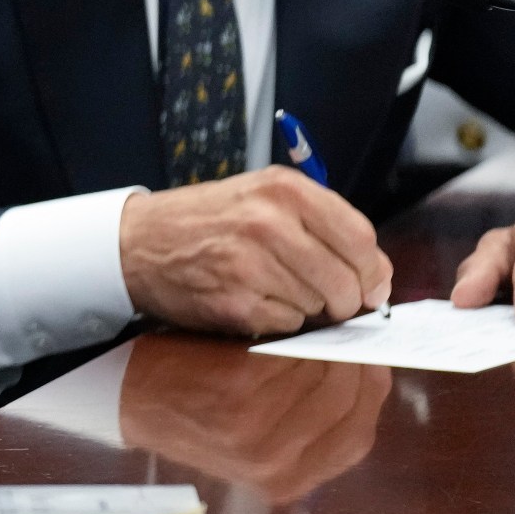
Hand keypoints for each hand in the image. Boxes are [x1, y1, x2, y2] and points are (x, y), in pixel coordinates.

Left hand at [117, 346, 391, 500]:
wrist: (128, 398)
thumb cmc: (196, 411)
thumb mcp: (256, 439)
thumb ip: (308, 423)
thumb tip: (365, 372)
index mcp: (288, 481)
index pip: (358, 436)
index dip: (368, 392)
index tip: (367, 359)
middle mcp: (276, 463)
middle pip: (347, 399)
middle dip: (352, 360)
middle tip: (347, 330)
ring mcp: (256, 428)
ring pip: (323, 371)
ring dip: (325, 342)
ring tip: (319, 324)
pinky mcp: (235, 389)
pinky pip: (288, 352)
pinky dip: (291, 333)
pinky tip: (285, 323)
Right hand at [118, 167, 391, 335]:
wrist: (136, 243)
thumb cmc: (205, 222)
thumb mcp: (263, 199)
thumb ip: (322, 226)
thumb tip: (377, 278)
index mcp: (284, 189)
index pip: (360, 238)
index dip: (372, 271)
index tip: (369, 286)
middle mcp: (269, 221)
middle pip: (345, 279)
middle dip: (342, 298)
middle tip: (325, 299)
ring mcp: (251, 262)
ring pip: (318, 304)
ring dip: (305, 307)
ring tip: (272, 288)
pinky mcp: (236, 300)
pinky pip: (287, 324)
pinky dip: (277, 320)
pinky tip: (252, 300)